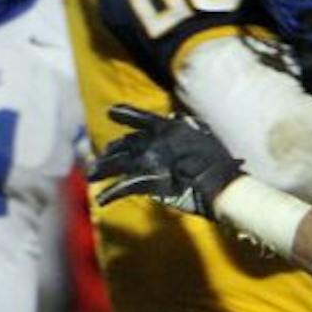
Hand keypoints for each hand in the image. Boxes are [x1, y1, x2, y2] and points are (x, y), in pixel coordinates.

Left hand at [87, 103, 241, 217]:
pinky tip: (101, 200)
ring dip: (102, 169)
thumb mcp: (203, 135)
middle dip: (110, 152)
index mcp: (168, 128)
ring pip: (116, 163)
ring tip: (91, 175)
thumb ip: (187, 126)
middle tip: (100, 159)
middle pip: (123, 144)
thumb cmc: (217, 162)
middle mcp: (153, 141)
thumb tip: (174, 119)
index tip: (111, 111)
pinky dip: (110, 194)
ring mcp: (148, 161)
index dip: (124, 114)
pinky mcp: (146, 181)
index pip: (140, 118)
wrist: (221, 183)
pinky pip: (122, 187)